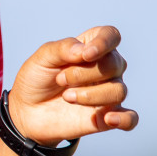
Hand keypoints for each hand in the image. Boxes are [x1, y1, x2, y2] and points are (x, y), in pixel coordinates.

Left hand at [7, 25, 137, 144]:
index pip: (111, 36)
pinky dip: (124, 119)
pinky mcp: (107, 117)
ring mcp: (107, 93)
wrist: (26, 111)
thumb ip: (63, 49)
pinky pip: (130, 119)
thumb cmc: (37, 79)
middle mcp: (105, 69)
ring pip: (119, 91)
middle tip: (60, 79)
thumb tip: (85, 49)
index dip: (104, 42)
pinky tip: (108, 119)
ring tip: (66, 97)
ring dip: (91, 95)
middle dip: (84, 73)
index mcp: (91, 48)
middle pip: (114, 64)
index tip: (86, 54)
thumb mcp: (42, 58)